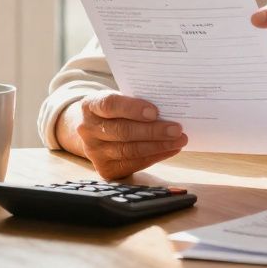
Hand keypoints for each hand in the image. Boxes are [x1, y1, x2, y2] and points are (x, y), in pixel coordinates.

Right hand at [71, 92, 187, 179]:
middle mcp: (87, 130)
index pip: (110, 105)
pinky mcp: (105, 169)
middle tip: (176, 129)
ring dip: (158, 146)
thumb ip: (136, 101)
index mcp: (90, 106)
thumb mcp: (119, 99)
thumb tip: (169, 106)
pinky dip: (155, 157)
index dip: (132, 108)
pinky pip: (133, 164)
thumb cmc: (115, 110)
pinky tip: (170, 150)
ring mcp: (94, 152)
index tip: (155, 111)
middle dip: (153, 131)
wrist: (95, 131)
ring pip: (129, 150)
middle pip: (122, 131)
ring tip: (179, 140)